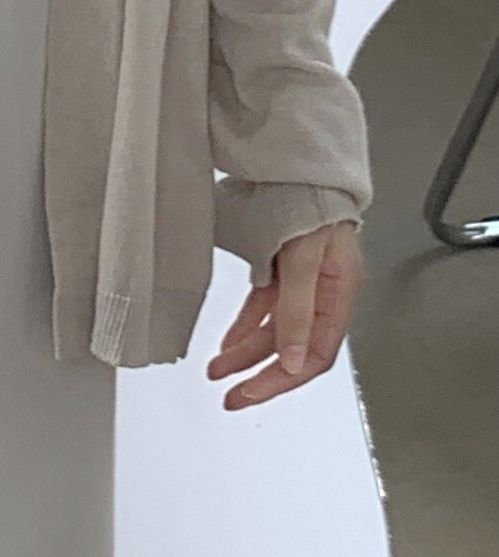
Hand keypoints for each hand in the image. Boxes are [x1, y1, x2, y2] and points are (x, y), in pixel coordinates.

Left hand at [206, 219, 363, 410]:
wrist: (298, 162)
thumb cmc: (311, 202)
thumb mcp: (304, 259)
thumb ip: (297, 310)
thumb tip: (293, 361)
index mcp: (339, 296)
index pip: (313, 356)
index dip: (281, 380)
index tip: (249, 394)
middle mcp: (322, 294)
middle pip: (292, 349)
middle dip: (259, 374)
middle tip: (230, 395)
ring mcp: (302, 282)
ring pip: (274, 330)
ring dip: (246, 351)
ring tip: (218, 370)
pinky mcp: (282, 268)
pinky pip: (264, 307)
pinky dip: (246, 326)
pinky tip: (229, 341)